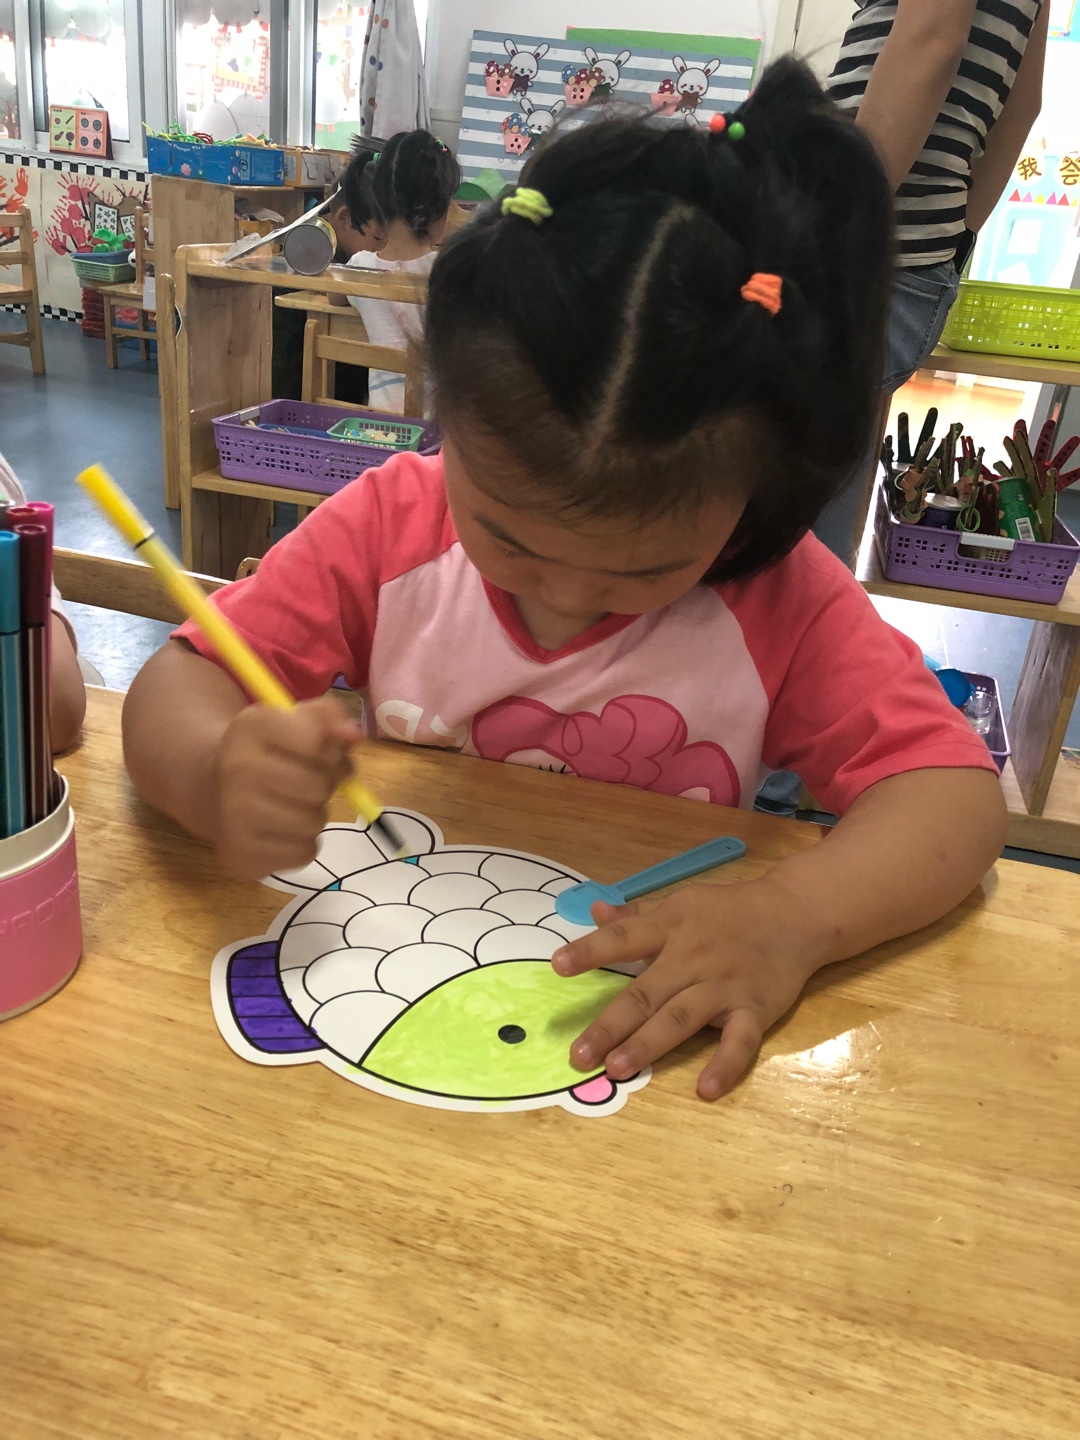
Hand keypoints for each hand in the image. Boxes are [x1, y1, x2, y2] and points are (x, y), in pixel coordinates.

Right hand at [210, 695, 362, 877]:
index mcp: (250, 728)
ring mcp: (234, 816)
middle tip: (311, 781)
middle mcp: (236, 769)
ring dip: (315, 814)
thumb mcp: (290, 720)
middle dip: (326, 784)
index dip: (331, 747)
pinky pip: (305, 853)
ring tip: (294, 804)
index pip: (316, 739)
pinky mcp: (243, 855)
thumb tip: (355, 735)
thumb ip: (328, 718)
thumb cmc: (265, 752)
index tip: (320, 750)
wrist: (211, 789)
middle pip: (319, 785)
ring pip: (315, 822)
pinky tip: (283, 828)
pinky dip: (304, 842)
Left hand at [551, 878, 814, 1099]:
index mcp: (671, 927)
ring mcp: (724, 985)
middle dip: (609, 1025)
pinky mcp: (755, 1009)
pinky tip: (705, 1090)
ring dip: (648, 1044)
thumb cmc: (729, 911)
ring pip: (681, 1018)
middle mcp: (693, 957)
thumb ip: (638, 915)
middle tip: (578, 1056)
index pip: (623, 938)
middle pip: (645, 993)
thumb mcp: (682, 903)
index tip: (558, 966)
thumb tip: (595, 911)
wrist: (795, 914)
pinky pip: (740, 1041)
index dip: (590, 951)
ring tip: (616, 1068)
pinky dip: (725, 1065)